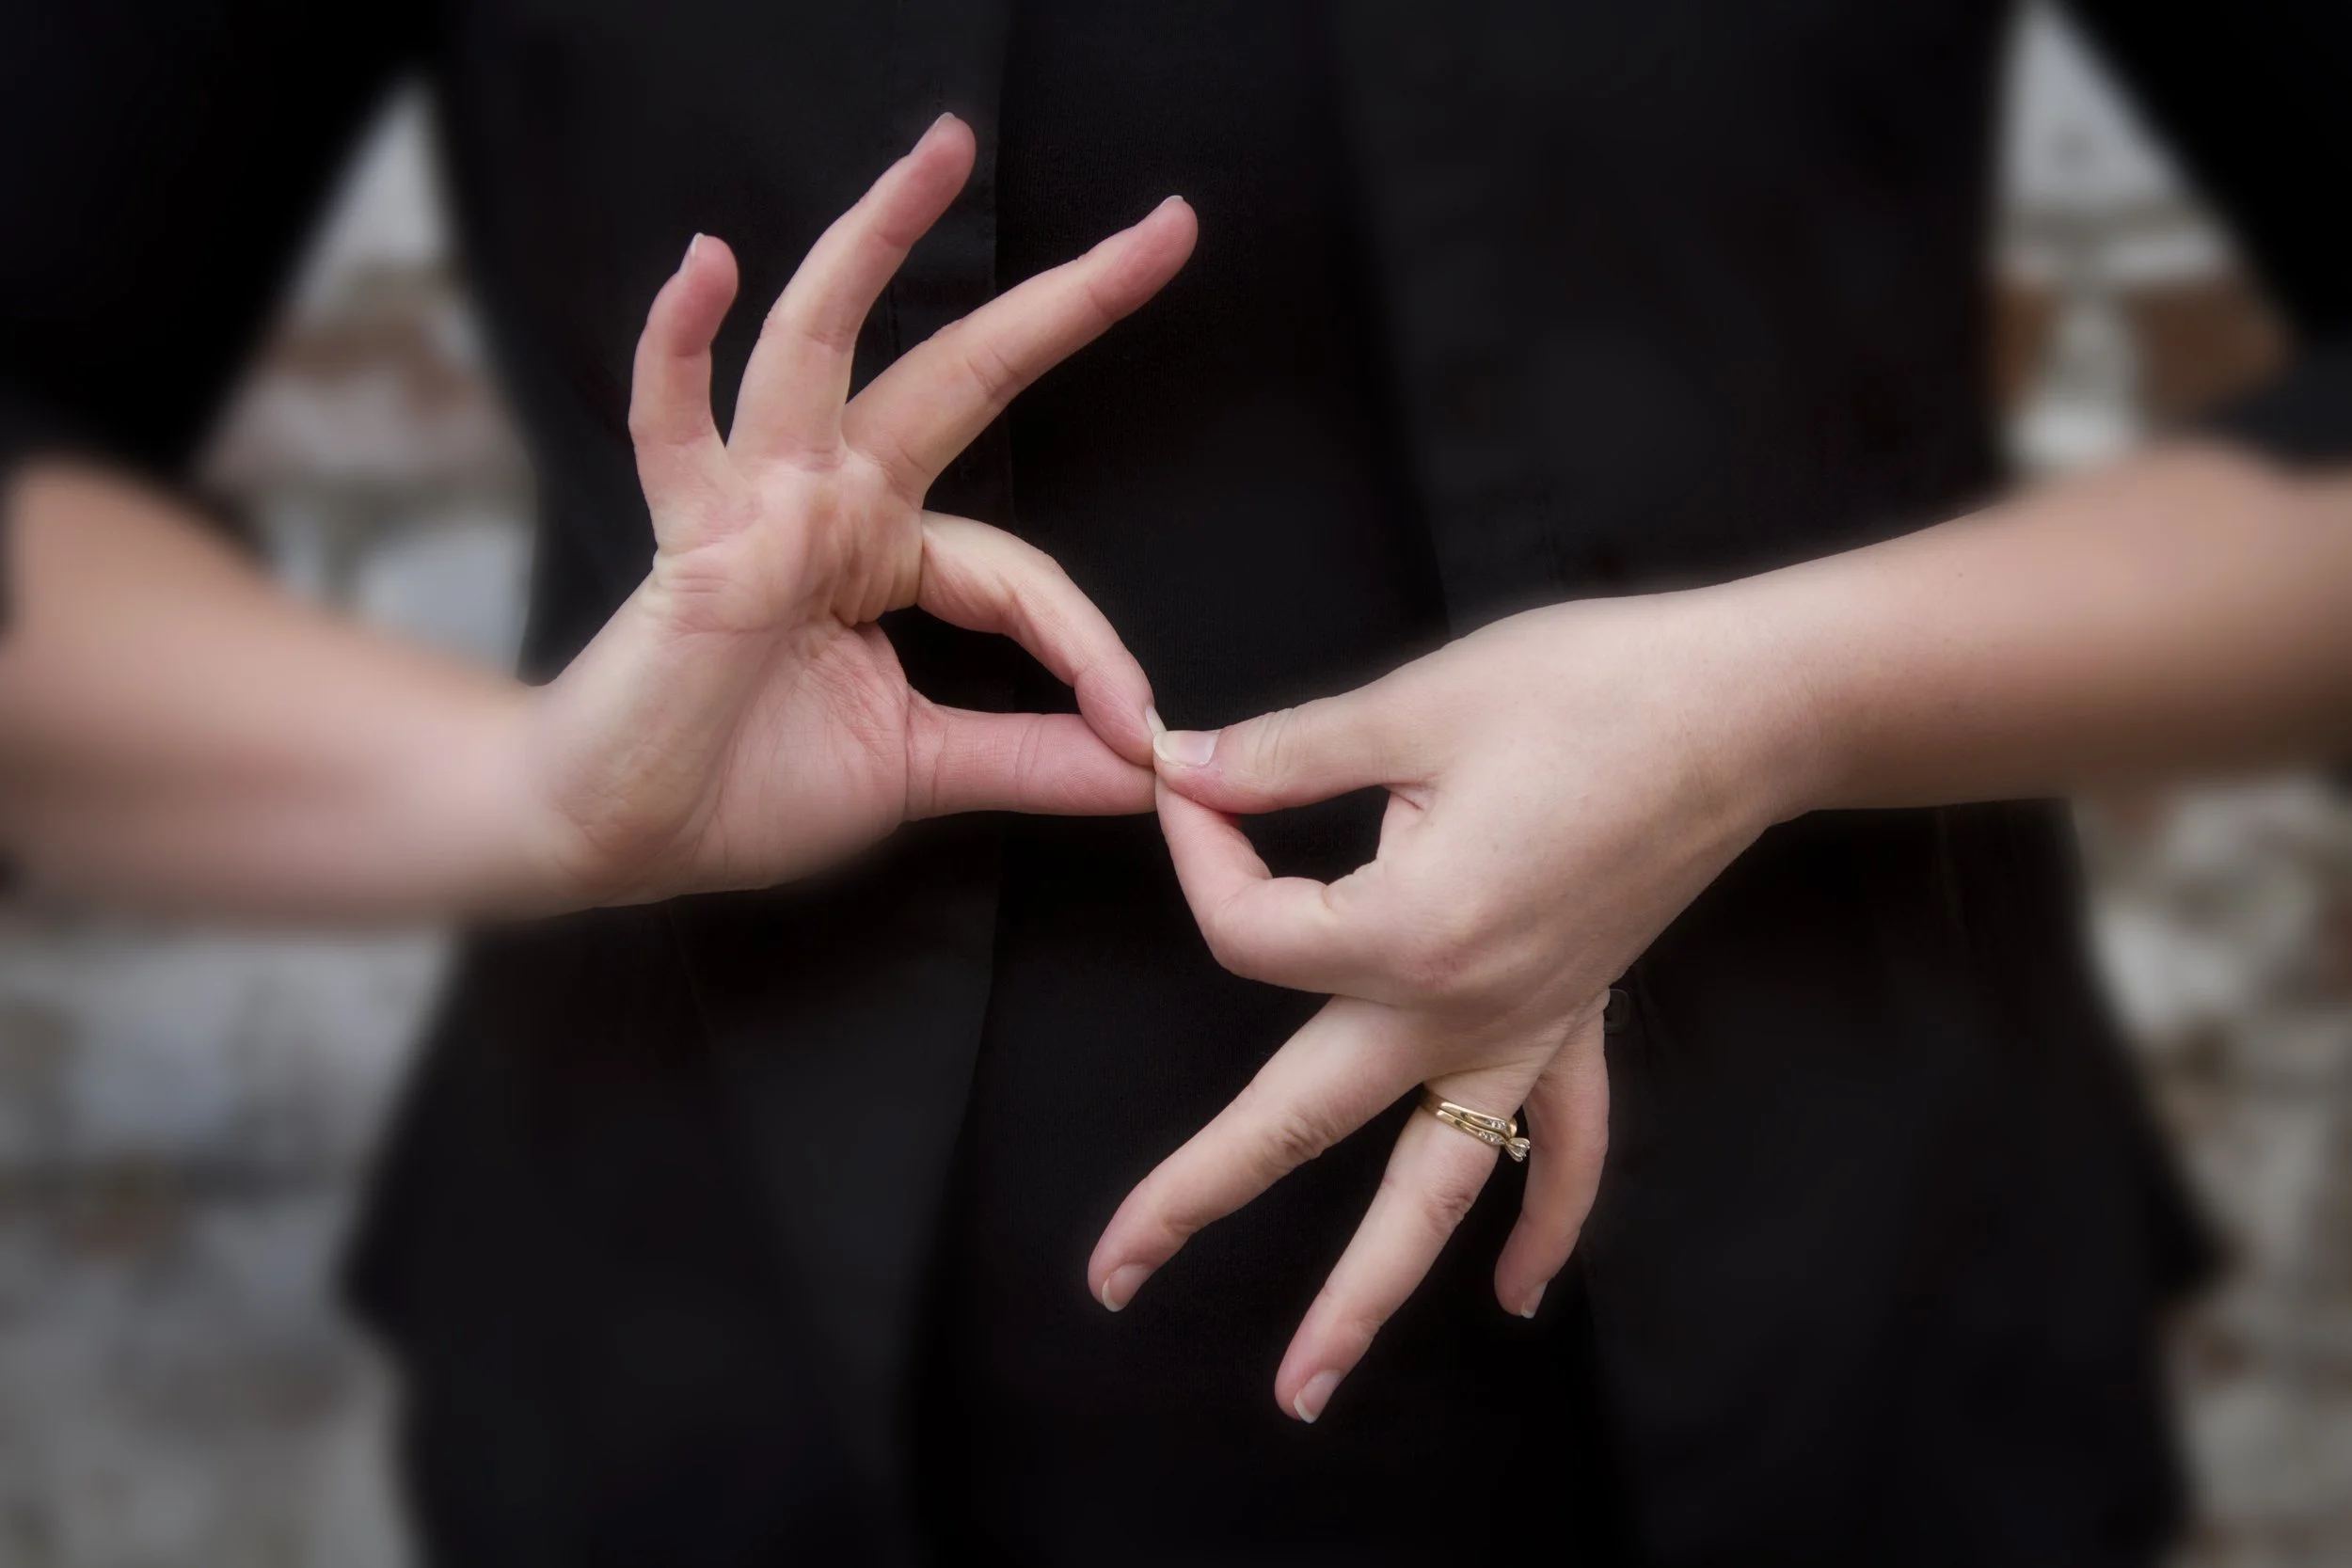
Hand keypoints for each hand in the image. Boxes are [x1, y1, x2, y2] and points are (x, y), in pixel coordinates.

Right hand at [521, 116, 1196, 903]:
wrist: (623, 833)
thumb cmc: (748, 788)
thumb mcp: (919, 770)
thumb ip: (1027, 759)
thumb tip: (1150, 773)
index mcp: (889, 556)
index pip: (1020, 573)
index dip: (1085, 646)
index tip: (1135, 726)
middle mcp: (834, 504)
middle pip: (962, 376)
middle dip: (1063, 304)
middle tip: (1165, 229)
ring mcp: (761, 501)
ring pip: (822, 345)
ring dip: (877, 242)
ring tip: (945, 152)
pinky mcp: (693, 530)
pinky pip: (675, 424)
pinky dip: (680, 343)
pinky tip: (707, 266)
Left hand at [1089, 591, 1818, 1420]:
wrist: (1747, 708)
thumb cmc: (1589, 687)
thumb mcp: (1418, 704)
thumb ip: (1283, 755)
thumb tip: (1177, 765)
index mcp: (1408, 930)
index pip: (1245, 931)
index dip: (1194, 851)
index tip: (1184, 780)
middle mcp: (1462, 1010)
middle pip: (1297, 1124)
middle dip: (1195, 1198)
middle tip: (1110, 1277)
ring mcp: (1527, 1030)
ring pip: (1434, 1189)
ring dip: (1366, 1293)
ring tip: (1305, 1387)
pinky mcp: (1577, 1017)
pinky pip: (1565, 1148)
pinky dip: (1545, 1224)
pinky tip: (1521, 1294)